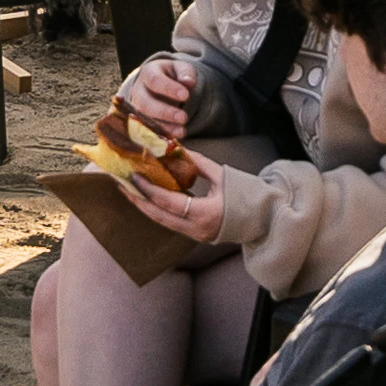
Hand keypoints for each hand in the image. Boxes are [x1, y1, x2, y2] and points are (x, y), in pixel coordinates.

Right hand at [118, 56, 195, 132]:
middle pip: (146, 103)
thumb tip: (189, 82)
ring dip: (165, 127)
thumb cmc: (173, 75)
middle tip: (184, 117)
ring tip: (182, 131)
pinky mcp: (141, 121)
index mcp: (148, 72)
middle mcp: (138, 90)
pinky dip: (163, 134)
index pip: (154, 80)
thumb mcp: (181, 69)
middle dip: (165, 112)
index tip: (186, 95)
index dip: (169, 89)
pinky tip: (176, 136)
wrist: (163, 84)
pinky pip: (149, 129)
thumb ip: (185, 73)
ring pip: (146, 119)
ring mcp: (137, 108)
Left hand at [125, 152, 243, 242]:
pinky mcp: (196, 235)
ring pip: (163, 222)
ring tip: (131, 192)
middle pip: (159, 216)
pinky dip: (158, 211)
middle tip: (122, 186)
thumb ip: (199, 164)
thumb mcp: (223, 176)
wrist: (262, 219)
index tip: (134, 176)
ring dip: (146, 207)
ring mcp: (195, 235)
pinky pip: (171, 223)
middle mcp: (196, 228)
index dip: (148, 189)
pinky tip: (149, 200)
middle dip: (138, 201)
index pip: (168, 201)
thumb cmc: (246, 194)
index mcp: (205, 213)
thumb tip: (178, 150)